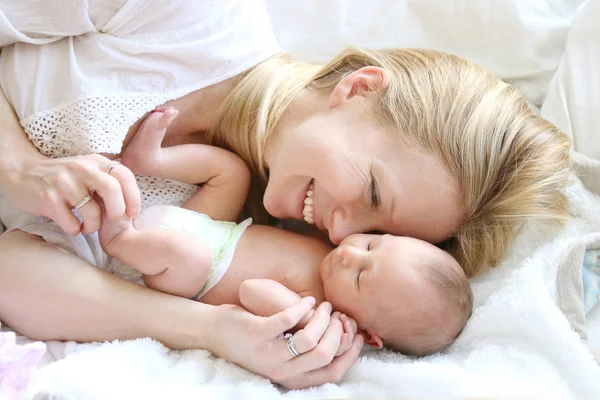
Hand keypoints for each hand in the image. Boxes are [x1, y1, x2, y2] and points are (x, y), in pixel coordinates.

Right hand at [2, 154, 140, 234]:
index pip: (124, 175)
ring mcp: (63, 183)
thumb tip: (132, 205)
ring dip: (93, 226)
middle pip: (112, 190)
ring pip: (92, 212)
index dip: (134, 197)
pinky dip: (75, 230)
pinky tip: (72, 226)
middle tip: (112, 220)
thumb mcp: (87, 170)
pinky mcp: (48, 199)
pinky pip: (72, 223)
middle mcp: (81, 169)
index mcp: (95, 161)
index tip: (133, 213)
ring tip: (88, 227)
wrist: (22, 173)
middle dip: (117, 211)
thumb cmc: (63, 178)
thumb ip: (107, 181)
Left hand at [209, 298, 362, 388]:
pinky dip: (302, 306)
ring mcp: (269, 353)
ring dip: (323, 318)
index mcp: (292, 377)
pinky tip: (306, 300)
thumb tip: (346, 335)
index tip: (355, 331)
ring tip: (323, 306)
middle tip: (337, 314)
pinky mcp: (257, 333)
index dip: (351, 352)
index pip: (333, 372)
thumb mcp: (284, 354)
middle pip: (326, 355)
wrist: (214, 332)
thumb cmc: (255, 340)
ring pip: (311, 339)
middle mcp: (281, 370)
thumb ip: (307, 351)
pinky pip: (289, 319)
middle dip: (339, 331)